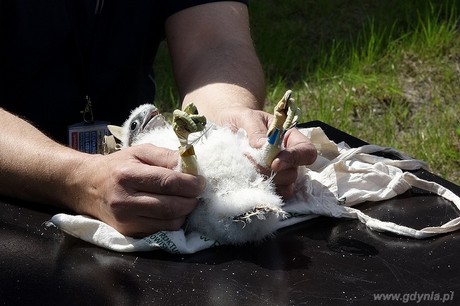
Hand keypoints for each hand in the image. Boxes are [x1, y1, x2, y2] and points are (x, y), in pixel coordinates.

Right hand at [69, 144, 205, 236]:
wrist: (87, 186)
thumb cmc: (118, 165)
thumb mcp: (140, 152)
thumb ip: (166, 156)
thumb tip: (191, 166)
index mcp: (127, 175)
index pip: (167, 182)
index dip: (190, 184)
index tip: (201, 182)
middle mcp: (125, 200)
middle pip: (170, 206)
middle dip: (191, 200)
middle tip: (197, 193)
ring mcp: (126, 220)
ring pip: (169, 222)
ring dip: (185, 212)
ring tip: (185, 200)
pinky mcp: (128, 233)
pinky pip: (161, 230)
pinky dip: (173, 221)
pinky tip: (172, 210)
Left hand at [218, 107, 316, 198]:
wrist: (227, 128)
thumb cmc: (241, 119)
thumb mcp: (247, 119)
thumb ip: (256, 131)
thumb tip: (263, 146)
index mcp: (290, 138)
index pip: (306, 151)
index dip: (294, 159)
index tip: (274, 164)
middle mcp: (288, 158)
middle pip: (294, 174)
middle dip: (273, 174)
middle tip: (252, 165)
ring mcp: (278, 173)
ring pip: (284, 187)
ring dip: (266, 183)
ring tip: (247, 172)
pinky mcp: (267, 183)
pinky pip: (272, 194)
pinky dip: (261, 191)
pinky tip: (248, 183)